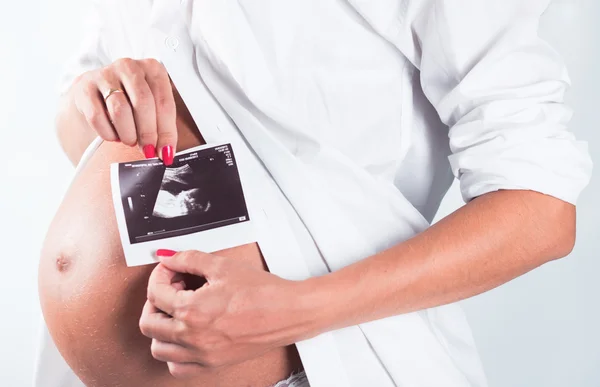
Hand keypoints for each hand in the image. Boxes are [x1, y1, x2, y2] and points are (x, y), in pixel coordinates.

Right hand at [69, 58, 176, 163]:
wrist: (97, 95)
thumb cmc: (133, 103)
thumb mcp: (153, 107)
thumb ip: (162, 127)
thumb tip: (166, 153)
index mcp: (153, 68)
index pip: (164, 103)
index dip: (166, 131)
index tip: (166, 153)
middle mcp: (129, 66)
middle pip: (143, 103)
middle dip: (148, 133)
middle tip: (148, 151)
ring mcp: (105, 74)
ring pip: (120, 110)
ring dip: (128, 134)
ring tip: (130, 141)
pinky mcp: (85, 87)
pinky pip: (97, 116)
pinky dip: (107, 133)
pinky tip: (113, 136)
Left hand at [139, 250, 310, 377]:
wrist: (288, 312)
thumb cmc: (262, 292)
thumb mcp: (222, 266)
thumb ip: (189, 259)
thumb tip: (169, 258)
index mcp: (192, 311)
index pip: (155, 293)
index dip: (160, 275)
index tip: (169, 270)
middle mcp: (192, 337)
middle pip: (149, 322)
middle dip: (155, 301)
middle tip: (171, 288)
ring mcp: (202, 354)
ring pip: (158, 348)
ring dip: (160, 327)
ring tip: (177, 311)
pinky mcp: (212, 364)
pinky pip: (177, 367)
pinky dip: (173, 353)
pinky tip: (184, 336)